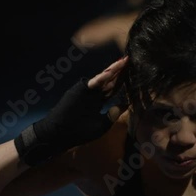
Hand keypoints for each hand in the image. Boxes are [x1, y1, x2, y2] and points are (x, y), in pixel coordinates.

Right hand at [14, 56, 128, 165]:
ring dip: (114, 70)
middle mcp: (94, 94)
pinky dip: (102, 77)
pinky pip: (93, 82)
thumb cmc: (80, 132)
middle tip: (131, 62)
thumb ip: (113, 114)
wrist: (61, 134)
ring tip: (125, 61)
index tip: (135, 76)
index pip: (113, 90)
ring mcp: (87, 91)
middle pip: (111, 81)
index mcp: (98, 102)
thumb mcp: (102, 125)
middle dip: (121, 72)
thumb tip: (125, 105)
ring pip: (104, 78)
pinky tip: (112, 71)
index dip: (123, 83)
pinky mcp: (80, 89)